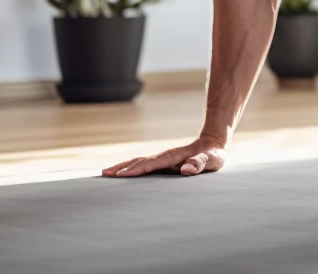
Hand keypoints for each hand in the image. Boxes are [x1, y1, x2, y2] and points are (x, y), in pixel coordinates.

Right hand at [102, 137, 226, 177]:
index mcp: (173, 156)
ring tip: (106, 173)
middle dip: (122, 167)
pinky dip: (130, 168)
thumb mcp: (212, 160)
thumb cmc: (213, 154)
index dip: (136, 169)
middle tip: (104, 174)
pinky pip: (144, 166)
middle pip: (139, 161)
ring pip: (139, 162)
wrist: (213, 143)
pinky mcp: (163, 163)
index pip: (151, 164)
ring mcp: (162, 159)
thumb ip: (200, 163)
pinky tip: (122, 174)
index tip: (121, 175)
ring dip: (123, 167)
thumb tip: (185, 169)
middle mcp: (165, 157)